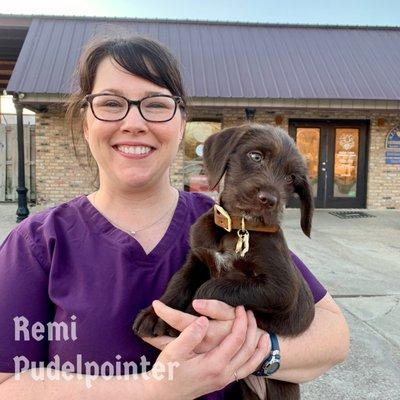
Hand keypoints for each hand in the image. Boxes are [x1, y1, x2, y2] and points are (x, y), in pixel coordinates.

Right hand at [147, 306, 269, 398]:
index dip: (241, 322)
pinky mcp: (222, 381)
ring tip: (262, 331)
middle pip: (248, 349)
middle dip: (251, 329)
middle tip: (248, 312)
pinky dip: (255, 359)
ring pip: (251, 362)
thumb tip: (204, 319)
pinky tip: (255, 349)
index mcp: (214, 364)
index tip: (240, 307)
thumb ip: (190, 335)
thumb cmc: (166, 371)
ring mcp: (224, 380)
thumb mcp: (173, 351)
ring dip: (258, 345)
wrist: (162, 394)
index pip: (237, 339)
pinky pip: (246, 369)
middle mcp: (224, 374)